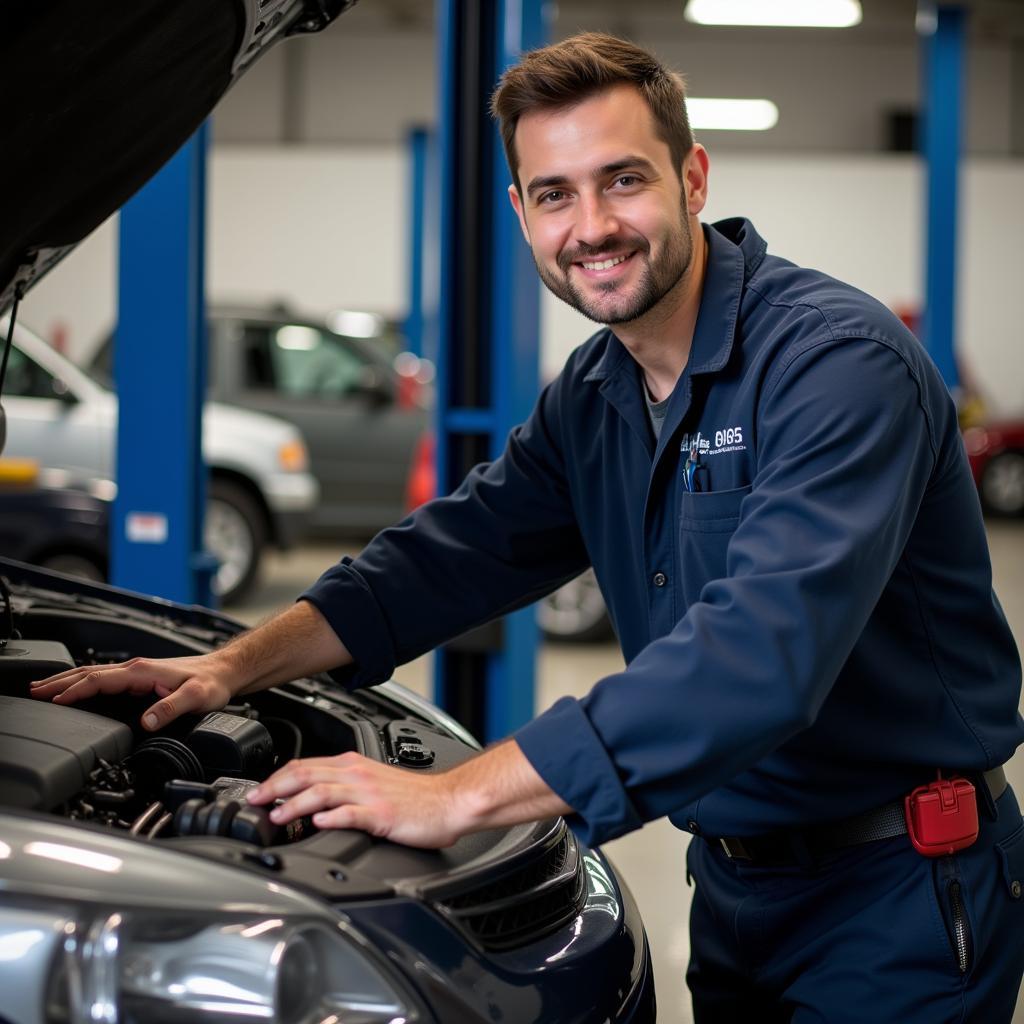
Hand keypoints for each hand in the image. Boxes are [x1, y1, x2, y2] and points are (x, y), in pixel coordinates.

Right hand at [29, 652, 241, 730]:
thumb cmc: (213, 683)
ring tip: (44, 688)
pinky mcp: (141, 678)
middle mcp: (137, 668)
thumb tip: (147, 721)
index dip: (74, 690)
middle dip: (59, 682)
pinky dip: (84, 682)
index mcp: (143, 671)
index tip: (53, 700)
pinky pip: (105, 679)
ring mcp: (138, 672)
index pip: (98, 680)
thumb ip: (170, 708)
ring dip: (68, 681)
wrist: (225, 671)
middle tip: (33, 691)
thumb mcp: (196, 698)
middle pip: (88, 674)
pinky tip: (78, 689)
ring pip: (94, 674)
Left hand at [247, 752, 464, 848]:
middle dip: (275, 787)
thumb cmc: (417, 797)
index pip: (306, 765)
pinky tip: (318, 823)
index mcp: (354, 765)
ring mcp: (369, 794)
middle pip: (307, 774)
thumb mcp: (375, 784)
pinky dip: (332, 817)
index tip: (259, 792)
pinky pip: (351, 813)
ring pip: (322, 791)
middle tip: (255, 801)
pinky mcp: (382, 813)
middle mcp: (358, 775)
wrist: (450, 800)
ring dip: (295, 804)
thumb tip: (314, 802)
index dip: (277, 777)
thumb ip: (345, 788)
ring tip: (276, 816)